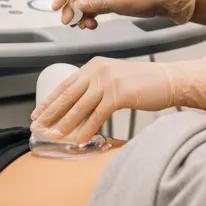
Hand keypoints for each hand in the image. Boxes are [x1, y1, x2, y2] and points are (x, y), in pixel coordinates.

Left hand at [31, 55, 205, 143]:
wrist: (168, 80)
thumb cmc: (143, 84)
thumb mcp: (115, 79)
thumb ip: (97, 88)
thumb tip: (78, 108)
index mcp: (94, 66)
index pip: (65, 85)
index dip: (49, 101)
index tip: (37, 113)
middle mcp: (97, 70)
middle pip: (67, 95)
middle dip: (50, 113)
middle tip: (37, 127)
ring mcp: (108, 81)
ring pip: (79, 106)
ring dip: (65, 124)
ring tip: (54, 137)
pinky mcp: (119, 94)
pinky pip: (97, 115)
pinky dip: (87, 129)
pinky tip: (80, 139)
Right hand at [51, 0, 195, 29]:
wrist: (159, 2)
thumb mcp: (117, 1)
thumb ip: (95, 4)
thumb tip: (77, 7)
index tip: (55, 7)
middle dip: (71, 9)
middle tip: (69, 22)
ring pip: (83, 4)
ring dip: (81, 16)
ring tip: (86, 26)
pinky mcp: (107, 2)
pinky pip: (91, 9)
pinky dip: (89, 17)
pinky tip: (92, 25)